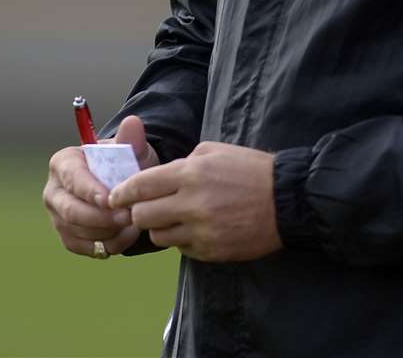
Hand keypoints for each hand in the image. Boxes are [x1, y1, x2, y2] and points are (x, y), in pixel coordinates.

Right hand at [43, 115, 159, 258]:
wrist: (124, 185)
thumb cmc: (124, 163)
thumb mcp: (131, 149)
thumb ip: (131, 139)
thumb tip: (132, 122)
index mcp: (63, 163)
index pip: (72, 178)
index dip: (90, 190)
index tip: (110, 199)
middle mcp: (54, 191)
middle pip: (69, 210)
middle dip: (100, 216)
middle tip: (128, 216)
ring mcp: (58, 216)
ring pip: (77, 232)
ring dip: (107, 231)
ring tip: (133, 223)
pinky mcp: (68, 237)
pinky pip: (84, 248)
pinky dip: (108, 244)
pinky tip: (127, 235)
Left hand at [108, 141, 280, 261]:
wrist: (287, 200)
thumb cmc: (252, 170)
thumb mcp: (216, 151)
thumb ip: (185, 162)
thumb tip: (161, 177)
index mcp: (191, 173)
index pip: (140, 186)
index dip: (122, 193)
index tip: (115, 197)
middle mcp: (191, 203)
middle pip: (142, 216)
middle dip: (139, 213)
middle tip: (146, 210)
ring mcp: (201, 230)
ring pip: (158, 237)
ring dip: (161, 228)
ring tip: (175, 220)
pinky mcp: (211, 251)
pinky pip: (181, 249)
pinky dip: (183, 240)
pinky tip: (197, 229)